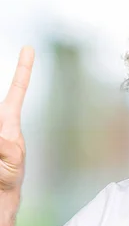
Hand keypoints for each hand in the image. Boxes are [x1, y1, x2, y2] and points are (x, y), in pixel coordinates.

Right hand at [0, 46, 33, 200]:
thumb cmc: (8, 177)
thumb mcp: (11, 161)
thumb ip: (5, 147)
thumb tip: (0, 133)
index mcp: (8, 123)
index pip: (17, 91)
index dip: (23, 70)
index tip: (29, 48)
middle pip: (3, 104)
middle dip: (10, 120)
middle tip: (5, 148)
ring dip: (1, 148)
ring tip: (0, 162)